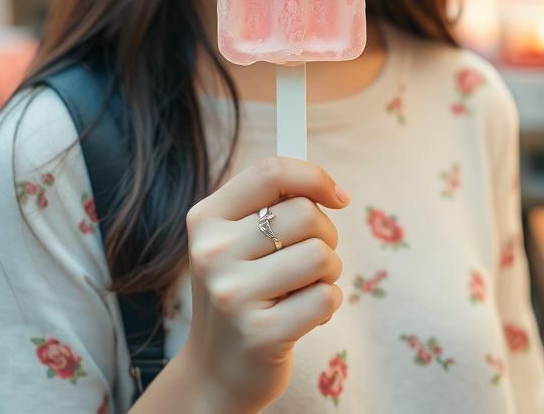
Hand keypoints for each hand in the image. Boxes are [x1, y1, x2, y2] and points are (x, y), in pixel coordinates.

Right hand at [180, 156, 349, 412]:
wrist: (216, 371)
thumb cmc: (242, 291)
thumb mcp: (239, 240)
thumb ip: (274, 204)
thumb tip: (335, 192)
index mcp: (206, 218)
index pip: (270, 172)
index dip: (314, 177)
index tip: (337, 197)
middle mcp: (213, 252)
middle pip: (305, 213)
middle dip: (325, 234)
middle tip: (309, 259)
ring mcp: (233, 294)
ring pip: (321, 255)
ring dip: (328, 272)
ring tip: (303, 288)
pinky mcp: (260, 334)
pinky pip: (326, 297)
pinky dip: (328, 304)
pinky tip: (303, 316)